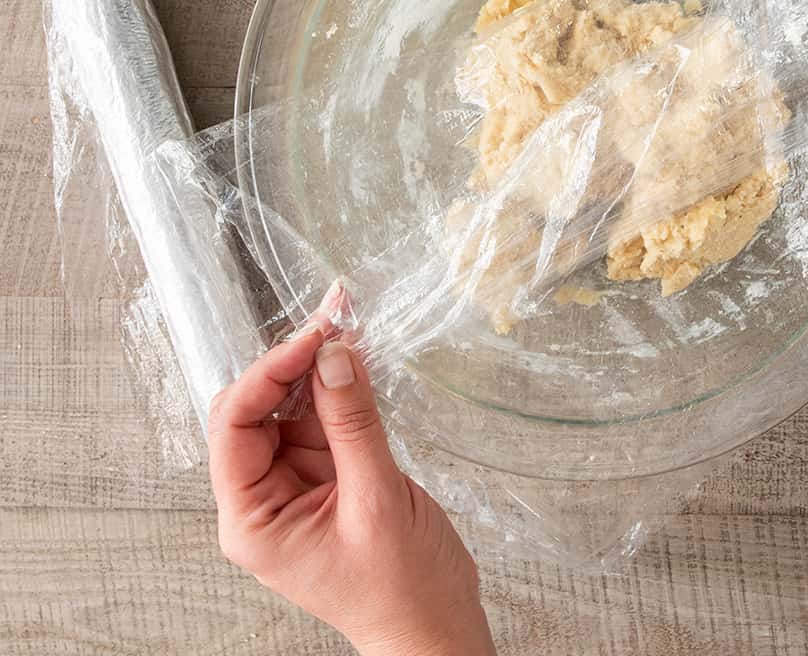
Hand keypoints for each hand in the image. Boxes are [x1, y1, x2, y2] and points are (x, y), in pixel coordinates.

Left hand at [207, 283, 495, 655]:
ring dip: (317, 368)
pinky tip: (357, 358)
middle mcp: (264, 499)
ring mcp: (296, 485)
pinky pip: (324, 419)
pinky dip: (339, 387)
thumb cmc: (401, 590)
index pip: (234, 428)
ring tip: (346, 327)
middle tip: (331, 321)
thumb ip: (353, 423)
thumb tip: (334, 357)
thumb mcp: (376, 500)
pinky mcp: (330, 476)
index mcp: (252, 519)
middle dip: (289, 363)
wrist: (435, 627)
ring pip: (291, 407)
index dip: (266, 374)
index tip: (310, 339)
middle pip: (255, 410)